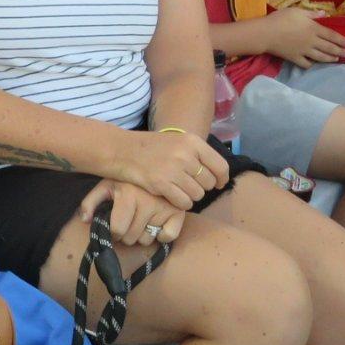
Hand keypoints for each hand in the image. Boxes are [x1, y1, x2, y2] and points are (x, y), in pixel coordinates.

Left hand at [79, 179, 186, 249]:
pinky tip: (157, 224)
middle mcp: (147, 201)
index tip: (116, 225)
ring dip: (143, 235)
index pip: (117, 230)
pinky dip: (163, 235)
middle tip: (129, 222)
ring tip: (142, 220)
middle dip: (127, 234)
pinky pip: (168, 236)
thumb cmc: (126, 180)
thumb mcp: (106, 185)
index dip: (114, 232)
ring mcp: (165, 207)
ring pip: (148, 239)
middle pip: (132, 238)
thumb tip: (84, 220)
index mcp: (128, 195)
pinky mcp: (179, 212)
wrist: (155, 165)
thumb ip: (90, 202)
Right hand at [108, 128, 230, 210]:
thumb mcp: (177, 141)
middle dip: (201, 187)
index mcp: (192, 141)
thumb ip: (196, 153)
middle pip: (209, 182)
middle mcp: (185, 154)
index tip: (218, 184)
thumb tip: (219, 173)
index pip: (220, 166)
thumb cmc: (151, 147)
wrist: (122, 150)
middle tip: (188, 185)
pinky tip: (172, 196)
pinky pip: (184, 202)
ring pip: (197, 194)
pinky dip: (181, 203)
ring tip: (178, 189)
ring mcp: (174, 169)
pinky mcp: (162, 184)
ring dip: (190, 196)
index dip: (222, 178)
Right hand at [256, 6, 344, 67]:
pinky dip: (311, 64)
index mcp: (313, 28)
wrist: (266, 33)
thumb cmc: (281, 18)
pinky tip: (314, 64)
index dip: (341, 40)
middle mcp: (311, 42)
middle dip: (339, 51)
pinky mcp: (295, 58)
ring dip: (329, 59)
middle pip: (329, 48)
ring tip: (335, 59)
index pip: (332, 35)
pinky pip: (306, 64)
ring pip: (320, 57)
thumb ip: (312, 13)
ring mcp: (304, 52)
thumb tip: (324, 14)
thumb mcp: (297, 11)